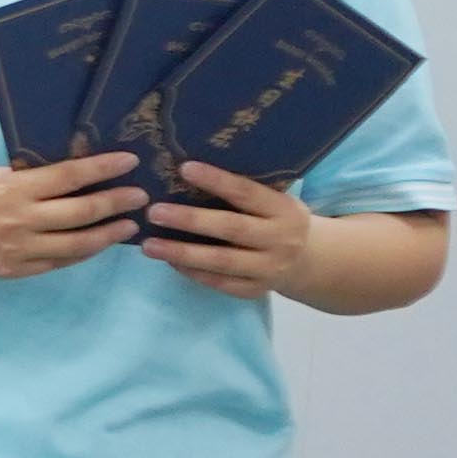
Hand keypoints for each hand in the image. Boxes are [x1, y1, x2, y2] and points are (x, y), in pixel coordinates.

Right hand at [0, 148, 148, 277]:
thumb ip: (29, 180)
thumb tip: (74, 177)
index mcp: (11, 188)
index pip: (69, 176)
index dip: (103, 168)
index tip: (130, 162)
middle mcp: (18, 220)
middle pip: (81, 212)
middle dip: (117, 203)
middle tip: (140, 196)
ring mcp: (16, 249)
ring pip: (77, 244)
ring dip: (108, 234)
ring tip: (127, 226)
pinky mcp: (12, 270)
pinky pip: (57, 262)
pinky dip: (80, 253)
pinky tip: (94, 244)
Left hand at [138, 155, 317, 299]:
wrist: (308, 261)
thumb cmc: (275, 220)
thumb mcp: (274, 201)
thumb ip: (244, 190)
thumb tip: (187, 168)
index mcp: (285, 210)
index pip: (248, 193)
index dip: (217, 181)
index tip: (184, 168)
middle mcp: (281, 240)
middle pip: (232, 229)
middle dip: (191, 220)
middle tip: (154, 212)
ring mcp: (269, 268)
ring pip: (221, 261)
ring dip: (182, 253)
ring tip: (148, 245)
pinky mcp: (255, 290)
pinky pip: (219, 282)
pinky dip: (191, 272)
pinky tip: (168, 260)